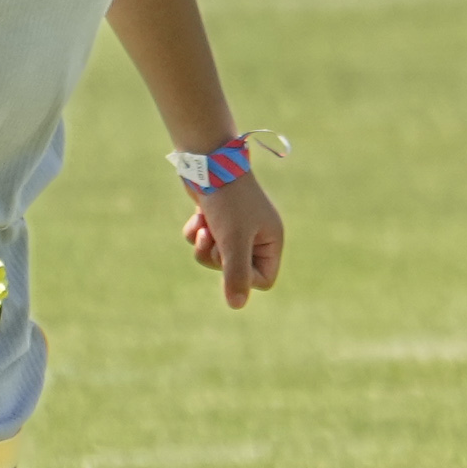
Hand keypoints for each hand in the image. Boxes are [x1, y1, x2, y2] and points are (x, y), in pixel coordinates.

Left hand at [182, 168, 286, 308]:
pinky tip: (199, 216)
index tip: (231, 260)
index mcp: (271, 240)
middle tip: (213, 239)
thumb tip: (236, 305)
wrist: (208, 162)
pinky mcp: (217, 218)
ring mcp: (236, 226)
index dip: (244, 278)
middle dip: (217, 258)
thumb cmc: (228, 201)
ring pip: (214, 256)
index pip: (263, 280)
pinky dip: (196, 231)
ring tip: (205, 226)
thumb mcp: (233, 241)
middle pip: (233, 270)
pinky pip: (202, 240)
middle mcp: (257, 235)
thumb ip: (235, 275)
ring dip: (203, 244)